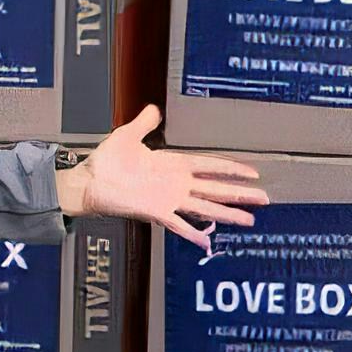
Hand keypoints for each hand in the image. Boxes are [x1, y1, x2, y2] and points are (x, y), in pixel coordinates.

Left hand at [57, 108, 268, 249]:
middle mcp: (176, 184)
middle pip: (216, 188)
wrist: (88, 182)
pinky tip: (208, 242)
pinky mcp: (156, 212)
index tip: (252, 173)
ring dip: (227, 213)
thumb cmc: (106, 161)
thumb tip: (154, 109)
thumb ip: (144, 123)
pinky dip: (193, 233)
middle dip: (240, 194)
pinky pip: (179, 224)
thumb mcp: (127, 135)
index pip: (210, 165)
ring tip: (249, 220)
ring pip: (205, 207)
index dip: (232, 169)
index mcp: (173, 164)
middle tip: (264, 199)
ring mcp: (168, 200)